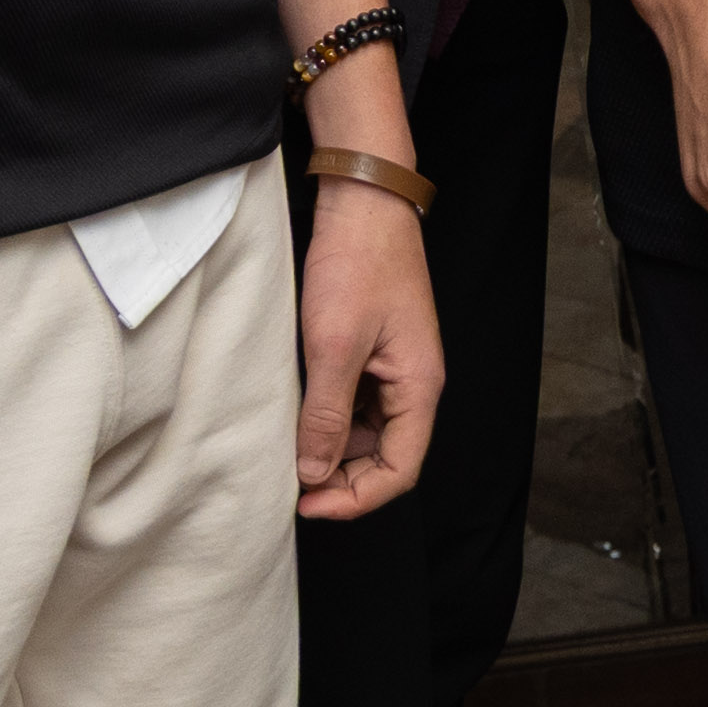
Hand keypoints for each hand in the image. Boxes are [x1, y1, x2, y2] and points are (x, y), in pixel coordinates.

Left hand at [295, 185, 441, 519]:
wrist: (363, 201)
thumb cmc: (358, 263)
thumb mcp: (333, 345)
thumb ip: (326, 414)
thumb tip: (314, 472)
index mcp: (419, 386)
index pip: (399, 470)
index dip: (356, 498)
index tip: (308, 505)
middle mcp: (413, 383)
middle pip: (385, 457)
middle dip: (341, 479)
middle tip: (290, 486)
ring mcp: (394, 367)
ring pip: (367, 432)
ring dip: (332, 450)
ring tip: (288, 452)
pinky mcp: (373, 351)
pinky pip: (355, 403)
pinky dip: (328, 419)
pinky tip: (296, 416)